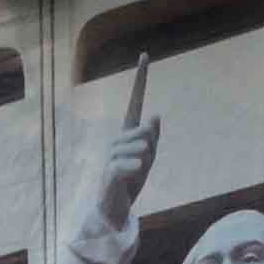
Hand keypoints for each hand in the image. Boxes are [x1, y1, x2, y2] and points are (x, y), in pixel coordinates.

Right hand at [80, 58, 158, 231]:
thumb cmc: (131, 182)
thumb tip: (155, 115)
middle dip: (152, 149)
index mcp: (128, 133)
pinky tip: (137, 171)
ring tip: (137, 174)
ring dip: (145, 161)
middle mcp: (117, 139)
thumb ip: (153, 137)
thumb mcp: (149, 158)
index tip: (145, 54)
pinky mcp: (109, 172)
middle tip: (142, 166)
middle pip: (146, 132)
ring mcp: (111, 154)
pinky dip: (135, 168)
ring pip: (141, 147)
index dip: (140, 79)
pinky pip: (128, 163)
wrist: (115, 209)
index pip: (134, 101)